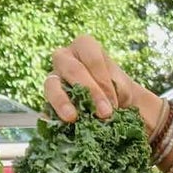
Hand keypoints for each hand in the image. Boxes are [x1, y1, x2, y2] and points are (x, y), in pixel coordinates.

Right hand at [45, 35, 161, 133]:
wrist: (115, 109)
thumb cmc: (120, 92)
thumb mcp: (127, 87)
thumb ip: (123, 90)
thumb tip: (111, 102)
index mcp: (85, 46)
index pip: (92, 57)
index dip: (103, 80)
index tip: (115, 104)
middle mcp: (65, 58)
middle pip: (73, 69)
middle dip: (90, 92)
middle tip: (105, 114)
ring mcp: (53, 78)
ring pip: (51, 85)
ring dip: (62, 101)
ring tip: (72, 118)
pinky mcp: (47, 101)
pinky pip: (45, 107)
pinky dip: (53, 116)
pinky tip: (63, 126)